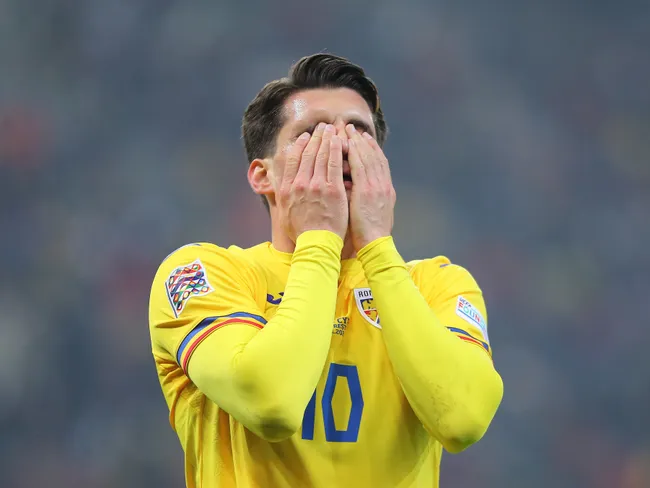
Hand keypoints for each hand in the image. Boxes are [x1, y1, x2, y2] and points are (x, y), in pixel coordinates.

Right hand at [278, 123, 348, 240]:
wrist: (316, 244)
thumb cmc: (302, 232)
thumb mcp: (284, 213)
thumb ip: (283, 196)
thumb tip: (278, 185)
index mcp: (287, 189)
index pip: (292, 159)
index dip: (300, 145)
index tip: (306, 137)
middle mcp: (299, 184)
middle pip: (308, 153)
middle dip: (316, 137)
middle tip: (322, 127)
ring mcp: (317, 186)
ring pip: (321, 155)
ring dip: (327, 139)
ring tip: (332, 129)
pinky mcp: (333, 190)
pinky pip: (335, 164)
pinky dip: (337, 150)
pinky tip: (340, 141)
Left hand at [345, 124, 395, 249]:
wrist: (375, 243)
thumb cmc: (370, 234)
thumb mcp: (372, 213)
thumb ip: (365, 199)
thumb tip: (353, 190)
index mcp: (387, 191)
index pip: (380, 164)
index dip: (372, 150)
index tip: (365, 139)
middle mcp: (383, 185)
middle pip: (374, 156)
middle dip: (364, 141)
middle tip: (355, 129)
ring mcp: (376, 186)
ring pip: (367, 157)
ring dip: (358, 141)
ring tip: (349, 130)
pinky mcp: (367, 189)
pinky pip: (360, 164)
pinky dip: (354, 151)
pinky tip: (347, 142)